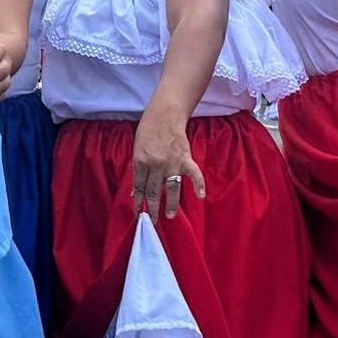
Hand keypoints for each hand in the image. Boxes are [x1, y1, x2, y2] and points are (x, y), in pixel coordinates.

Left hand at [132, 102, 205, 222]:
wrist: (164, 115)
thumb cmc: (148, 131)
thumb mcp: (137, 150)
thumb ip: (138, 170)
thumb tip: (136, 191)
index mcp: (141, 162)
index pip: (139, 187)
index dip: (138, 202)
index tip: (138, 214)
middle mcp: (156, 165)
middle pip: (154, 191)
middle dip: (152, 208)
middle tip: (152, 222)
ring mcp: (172, 163)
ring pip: (171, 188)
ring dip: (171, 204)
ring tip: (169, 216)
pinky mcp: (185, 159)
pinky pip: (194, 175)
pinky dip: (199, 185)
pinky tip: (200, 196)